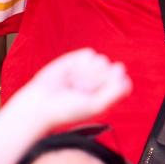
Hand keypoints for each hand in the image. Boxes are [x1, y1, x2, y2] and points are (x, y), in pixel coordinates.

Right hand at [12, 48, 131, 130]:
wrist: (40, 104)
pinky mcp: (77, 59)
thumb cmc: (67, 110)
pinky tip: (70, 74)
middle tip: (81, 92)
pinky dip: (81, 64)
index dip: (112, 87)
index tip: (96, 98)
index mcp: (108, 93)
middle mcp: (101, 80)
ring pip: (103, 60)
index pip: (124, 82)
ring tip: (74, 84)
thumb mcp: (95, 106)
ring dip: (88, 73)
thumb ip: (114, 92)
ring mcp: (90, 69)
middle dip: (99, 81)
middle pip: (115, 69)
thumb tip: (122, 71)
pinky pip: (90, 54)